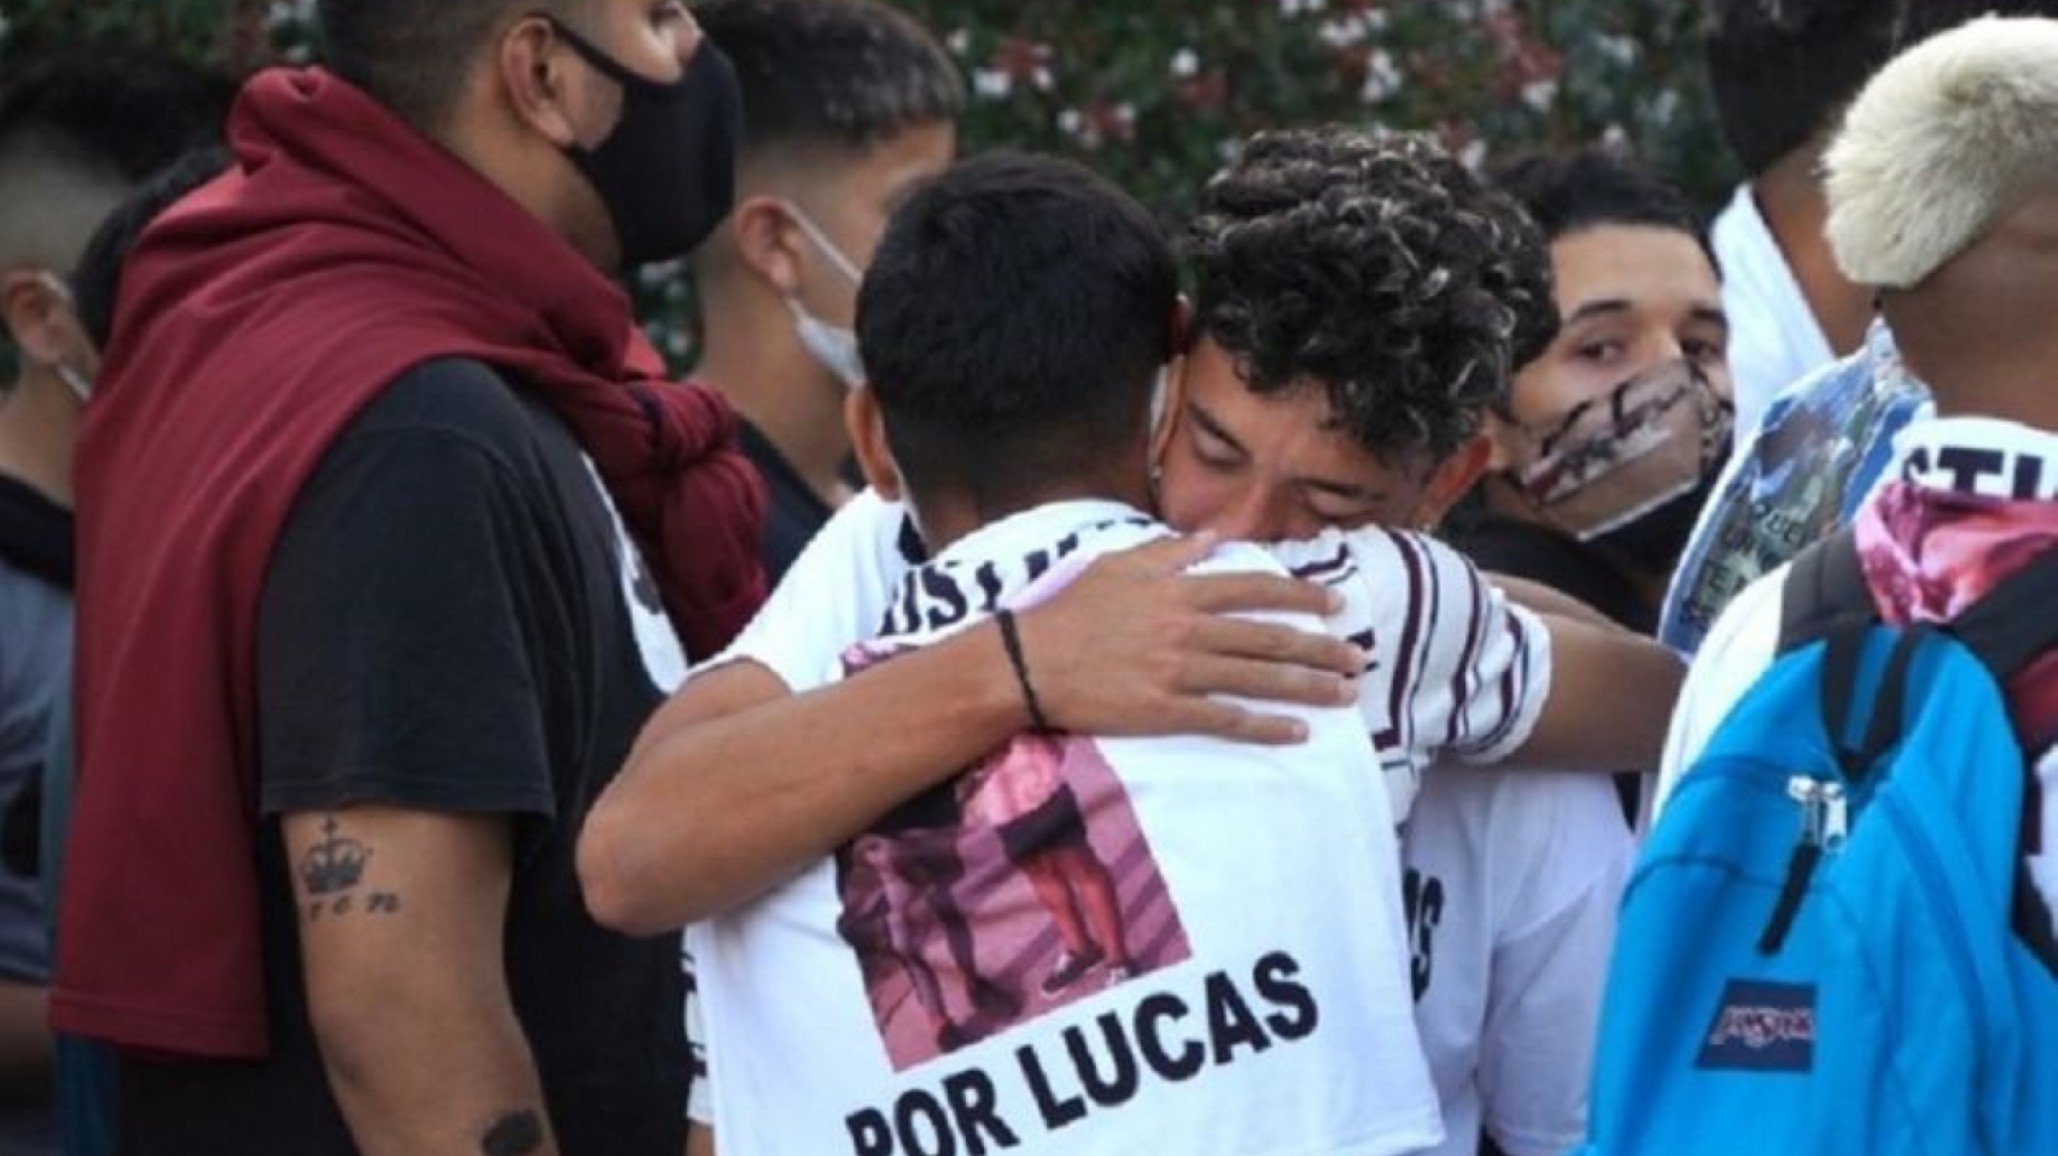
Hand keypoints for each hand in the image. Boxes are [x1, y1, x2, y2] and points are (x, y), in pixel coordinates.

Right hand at [1014, 533, 1361, 743]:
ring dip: (1307, 687)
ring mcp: (1179, 672)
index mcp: (1180, 590)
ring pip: (1257, 679)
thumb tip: (1212, 537)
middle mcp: (1188, 628)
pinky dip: (1265, 726)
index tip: (1335, 604)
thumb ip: (1169, 552)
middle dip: (1319, 649)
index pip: (1256, 589)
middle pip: (1269, 638)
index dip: (1301, 595)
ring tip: (1343, 695)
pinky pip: (1226, 719)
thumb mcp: (1118, 565)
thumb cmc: (1071, 611)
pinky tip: (1296, 733)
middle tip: (1356, 659)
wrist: (1029, 662)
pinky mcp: (1165, 711)